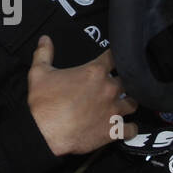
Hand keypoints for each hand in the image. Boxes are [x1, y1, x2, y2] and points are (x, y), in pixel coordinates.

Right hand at [27, 35, 138, 155]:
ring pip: (133, 103)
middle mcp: (109, 89)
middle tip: (113, 85)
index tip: (114, 59)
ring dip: (128, 102)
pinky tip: (125, 127)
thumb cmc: (43, 104)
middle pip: (127, 80)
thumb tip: (44, 40)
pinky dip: (129, 128)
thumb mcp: (39, 73)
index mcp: (95, 72)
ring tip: (121, 104)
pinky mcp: (114, 130)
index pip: (115, 56)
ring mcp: (114, 110)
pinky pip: (132, 129)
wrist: (44, 133)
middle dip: (121, 82)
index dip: (115, 56)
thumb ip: (44, 53)